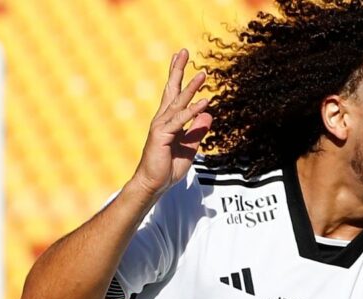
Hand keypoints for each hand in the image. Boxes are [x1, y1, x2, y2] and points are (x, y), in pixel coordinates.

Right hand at [132, 48, 212, 198]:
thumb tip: (208, 114)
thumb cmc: (168, 167)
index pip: (174, 94)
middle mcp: (163, 119)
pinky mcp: (162, 135)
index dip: (179, 77)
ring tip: (203, 73)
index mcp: (169, 121)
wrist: (154, 184)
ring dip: (192, 87)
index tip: (182, 59)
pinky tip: (205, 101)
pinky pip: (181, 120)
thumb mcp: (190, 147)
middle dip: (178, 70)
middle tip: (183, 51)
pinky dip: (193, 110)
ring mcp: (161, 125)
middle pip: (171, 90)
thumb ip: (198, 131)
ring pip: (179, 102)